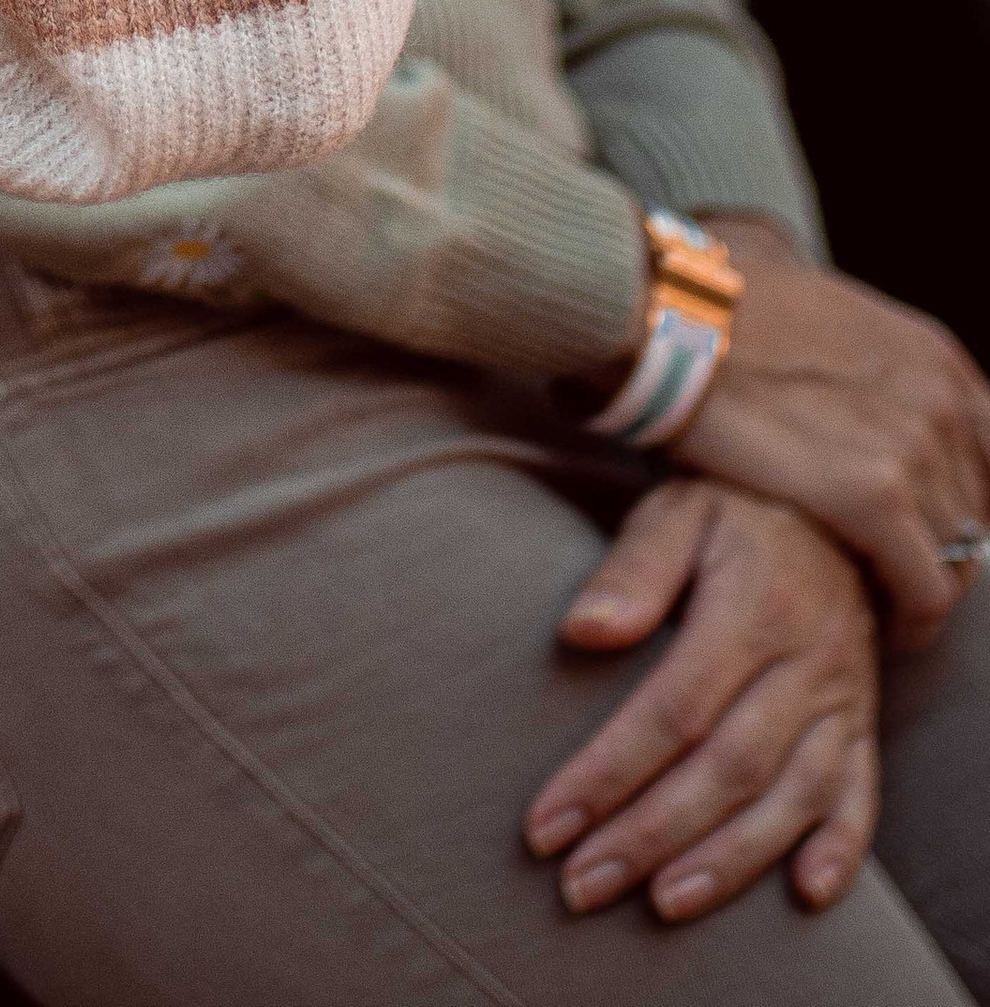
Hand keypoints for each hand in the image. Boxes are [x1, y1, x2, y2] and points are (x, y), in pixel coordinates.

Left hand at [524, 481, 879, 925]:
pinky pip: (862, 795)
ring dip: (729, 861)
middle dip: (650, 835)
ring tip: (663, 903)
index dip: (608, 773)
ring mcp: (842, 699)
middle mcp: (805, 662)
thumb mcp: (677, 510)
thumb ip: (631, 569)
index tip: (548, 825)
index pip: (673, 709)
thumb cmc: (731, 511)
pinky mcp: (864, 724)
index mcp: (752, 608)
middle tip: (582, 884)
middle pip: (726, 768)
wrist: (832, 508)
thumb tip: (581, 631)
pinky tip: (803, 895)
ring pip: (791, 797)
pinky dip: (840, 850)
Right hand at [668, 217, 989, 641]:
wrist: (668, 314)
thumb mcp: (828, 319)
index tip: (925, 527)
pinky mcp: (876, 498)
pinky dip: (914, 620)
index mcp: (933, 358)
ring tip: (881, 598)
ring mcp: (914, 449)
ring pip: (959, 558)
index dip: (959, 501)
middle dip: (941, 546)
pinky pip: (928, 591)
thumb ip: (872, 367)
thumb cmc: (724, 315)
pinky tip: (885, 625)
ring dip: (924, 583)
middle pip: (976, 511)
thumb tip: (862, 403)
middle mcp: (941, 400)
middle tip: (892, 569)